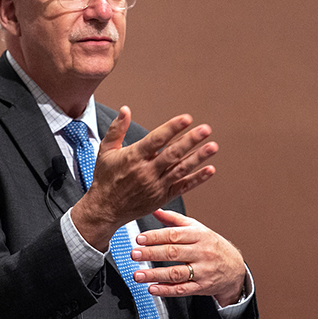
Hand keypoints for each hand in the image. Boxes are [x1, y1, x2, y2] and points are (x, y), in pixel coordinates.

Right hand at [71, 107, 217, 250]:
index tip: (187, 118)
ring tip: (213, 147)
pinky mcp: (162, 197)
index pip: (156, 140)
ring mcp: (156, 185)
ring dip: (198, 158)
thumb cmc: (105, 178)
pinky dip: (197, 179)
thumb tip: (125, 109)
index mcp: (133, 157)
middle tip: (206, 129)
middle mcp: (146, 171)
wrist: (104, 209)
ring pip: (181, 169)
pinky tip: (210, 170)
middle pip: (172, 154)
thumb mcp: (106, 151)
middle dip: (190, 140)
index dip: (172, 128)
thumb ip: (117, 129)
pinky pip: (183, 187)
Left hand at [130, 209, 245, 306]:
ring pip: (176, 273)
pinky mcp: (202, 287)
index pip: (174, 234)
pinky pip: (182, 289)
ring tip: (138, 274)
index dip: (155, 236)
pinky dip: (166, 290)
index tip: (139, 239)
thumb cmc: (212, 246)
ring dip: (154, 274)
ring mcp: (203, 271)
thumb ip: (174, 219)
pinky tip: (152, 288)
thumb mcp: (197, 228)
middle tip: (134, 254)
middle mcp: (202, 252)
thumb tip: (154, 209)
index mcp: (199, 235)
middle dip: (151, 253)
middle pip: (173, 252)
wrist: (234, 268)